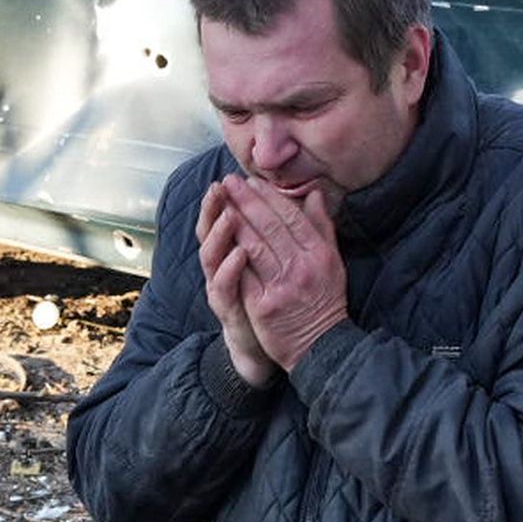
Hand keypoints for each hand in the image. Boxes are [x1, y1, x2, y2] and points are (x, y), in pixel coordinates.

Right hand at [197, 178, 277, 386]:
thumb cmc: (275, 299)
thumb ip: (294, 228)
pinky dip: (230, 268)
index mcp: (235, 250)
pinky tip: (239, 253)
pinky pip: (223, 285)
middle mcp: (222, 266)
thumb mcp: (287, 259)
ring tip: (230, 214)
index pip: (228, 217)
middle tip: (222, 186)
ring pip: (211, 255)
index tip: (236, 177)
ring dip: (220, 233)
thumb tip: (311, 195)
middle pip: (212, 230)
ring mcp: (222, 286)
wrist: (270, 344)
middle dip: (216, 207)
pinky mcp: (227, 307)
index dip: (231, 199)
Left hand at [223, 176, 348, 370]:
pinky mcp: (264, 307)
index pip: (291, 217)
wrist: (322, 345)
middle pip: (270, 227)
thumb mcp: (332, 262)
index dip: (269, 197)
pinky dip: (231, 255)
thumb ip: (322, 227)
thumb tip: (313, 193)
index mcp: (320, 254)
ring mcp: (282, 287)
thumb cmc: (326, 300)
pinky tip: (219, 237)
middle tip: (229, 182)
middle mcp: (302, 267)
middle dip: (247, 201)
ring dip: (235, 221)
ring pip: (254, 246)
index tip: (252, 181)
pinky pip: (244, 275)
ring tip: (221, 202)